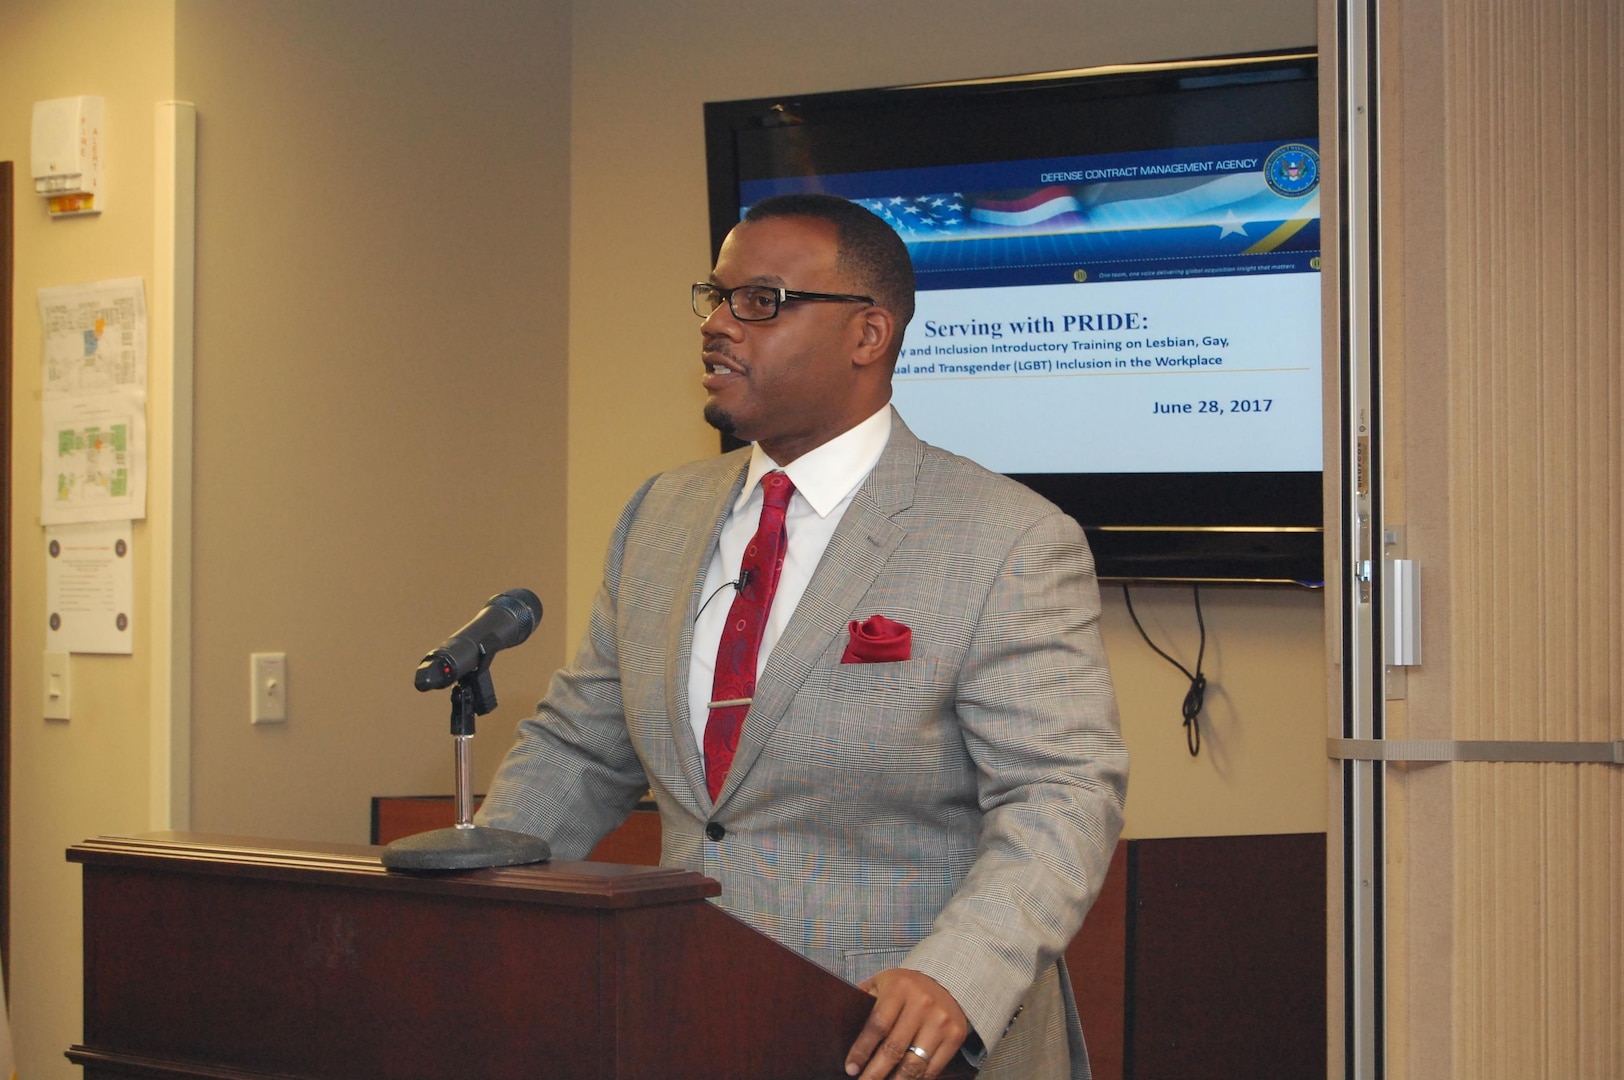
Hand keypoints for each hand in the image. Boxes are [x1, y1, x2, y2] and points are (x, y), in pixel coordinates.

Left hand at [844, 968, 968, 1079]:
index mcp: (900, 989)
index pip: (877, 1025)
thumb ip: (863, 998)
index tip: (851, 1068)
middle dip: (874, 1073)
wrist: (947, 981)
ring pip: (914, 1065)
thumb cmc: (906, 987)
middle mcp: (922, 1004)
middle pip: (894, 1049)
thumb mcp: (883, 983)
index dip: (862, 1050)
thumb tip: (839, 1022)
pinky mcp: (955, 1036)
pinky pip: (932, 1069)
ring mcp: (941, 1022)